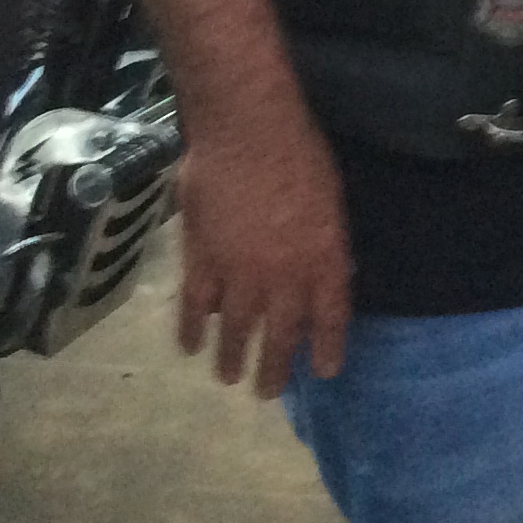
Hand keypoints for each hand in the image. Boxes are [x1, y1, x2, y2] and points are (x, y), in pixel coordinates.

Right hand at [173, 105, 350, 398]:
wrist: (248, 130)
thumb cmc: (299, 153)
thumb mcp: (332, 200)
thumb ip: (327, 244)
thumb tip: (327, 275)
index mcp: (324, 258)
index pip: (330, 317)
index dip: (327, 348)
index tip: (323, 372)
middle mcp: (285, 276)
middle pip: (281, 337)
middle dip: (275, 370)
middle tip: (267, 393)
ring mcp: (240, 273)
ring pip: (235, 332)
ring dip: (231, 359)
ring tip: (228, 377)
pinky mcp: (201, 262)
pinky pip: (195, 308)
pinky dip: (191, 330)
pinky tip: (190, 346)